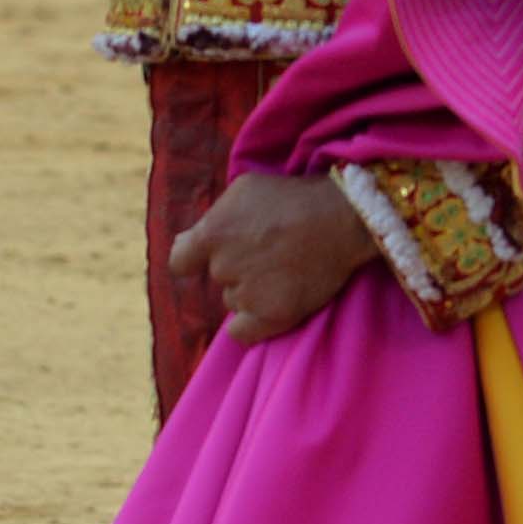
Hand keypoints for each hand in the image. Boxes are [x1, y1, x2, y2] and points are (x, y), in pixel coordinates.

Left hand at [167, 167, 376, 344]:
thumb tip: (185, 243)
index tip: (207, 258)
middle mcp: (223, 266)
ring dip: (249, 292)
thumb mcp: (243, 190)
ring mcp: (247, 294)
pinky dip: (250, 325)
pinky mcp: (272, 316)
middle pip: (218, 277)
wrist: (342, 218)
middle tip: (266, 254)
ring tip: (281, 271)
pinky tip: (268, 307)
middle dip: (235, 267)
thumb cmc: (293, 197)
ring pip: (234, 300)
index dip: (193, 260)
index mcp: (212, 234)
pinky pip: (242, 333)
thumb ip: (212, 218)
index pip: (180, 262)